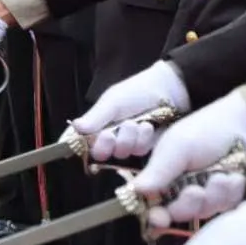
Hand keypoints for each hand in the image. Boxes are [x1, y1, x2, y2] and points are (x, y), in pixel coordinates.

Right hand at [68, 61, 190, 161]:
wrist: (169, 91)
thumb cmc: (137, 91)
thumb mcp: (113, 101)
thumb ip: (96, 116)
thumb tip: (76, 127)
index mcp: (96, 123)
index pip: (79, 140)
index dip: (79, 145)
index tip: (85, 141)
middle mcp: (108, 136)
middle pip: (99, 153)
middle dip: (106, 145)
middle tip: (111, 134)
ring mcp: (127, 143)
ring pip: (120, 153)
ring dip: (128, 139)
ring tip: (137, 123)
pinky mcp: (144, 148)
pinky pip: (138, 152)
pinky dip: (142, 140)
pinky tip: (148, 126)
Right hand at [131, 91, 245, 228]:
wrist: (241, 125)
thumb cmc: (202, 131)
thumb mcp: (177, 148)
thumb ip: (158, 170)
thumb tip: (136, 189)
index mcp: (161, 177)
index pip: (152, 203)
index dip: (155, 215)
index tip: (160, 217)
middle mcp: (180, 189)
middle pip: (178, 213)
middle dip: (188, 205)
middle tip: (197, 191)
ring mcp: (204, 194)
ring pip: (205, 211)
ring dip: (214, 197)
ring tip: (223, 177)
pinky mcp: (225, 197)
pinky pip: (227, 207)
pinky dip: (231, 195)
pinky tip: (234, 178)